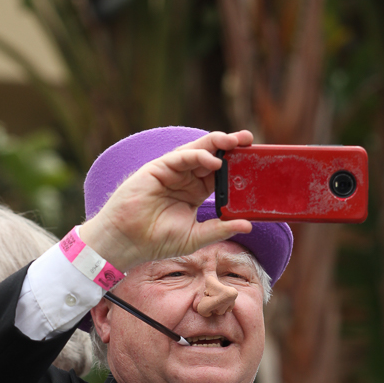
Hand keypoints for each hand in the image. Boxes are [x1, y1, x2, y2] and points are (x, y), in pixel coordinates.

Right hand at [80, 130, 253, 271]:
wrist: (127, 242)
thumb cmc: (157, 241)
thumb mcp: (196, 236)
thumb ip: (220, 229)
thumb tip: (248, 224)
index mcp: (194, 192)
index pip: (220, 174)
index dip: (237, 166)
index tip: (256, 161)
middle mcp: (185, 179)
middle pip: (212, 157)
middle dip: (231, 147)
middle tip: (250, 140)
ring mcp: (171, 172)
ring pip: (198, 151)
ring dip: (217, 144)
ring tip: (235, 142)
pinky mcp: (158, 168)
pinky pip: (180, 157)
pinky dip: (197, 155)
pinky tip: (213, 161)